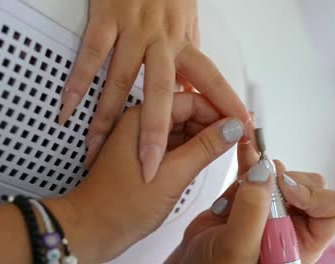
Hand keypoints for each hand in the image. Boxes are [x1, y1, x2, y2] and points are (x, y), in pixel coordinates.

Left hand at [54, 92, 244, 262]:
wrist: (92, 230)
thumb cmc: (121, 204)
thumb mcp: (173, 174)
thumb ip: (205, 148)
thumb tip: (233, 128)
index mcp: (142, 116)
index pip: (191, 100)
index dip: (219, 111)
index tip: (242, 123)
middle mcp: (142, 122)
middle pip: (188, 112)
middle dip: (214, 124)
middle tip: (239, 138)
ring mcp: (143, 139)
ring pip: (183, 129)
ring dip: (205, 138)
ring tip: (227, 149)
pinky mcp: (146, 156)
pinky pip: (175, 145)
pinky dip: (193, 150)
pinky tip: (207, 158)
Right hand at [58, 0, 250, 182]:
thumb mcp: (185, 23)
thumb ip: (188, 57)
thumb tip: (190, 88)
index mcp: (184, 42)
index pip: (210, 77)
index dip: (225, 104)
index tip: (238, 132)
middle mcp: (161, 40)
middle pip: (161, 91)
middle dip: (155, 132)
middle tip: (150, 168)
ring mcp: (132, 31)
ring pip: (120, 79)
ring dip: (108, 118)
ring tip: (98, 149)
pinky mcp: (106, 19)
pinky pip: (91, 56)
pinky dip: (78, 84)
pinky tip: (69, 110)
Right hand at [167, 145, 334, 263]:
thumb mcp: (237, 250)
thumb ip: (252, 213)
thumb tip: (263, 175)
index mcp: (300, 243)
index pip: (331, 208)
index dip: (312, 194)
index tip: (285, 190)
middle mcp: (288, 225)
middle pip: (306, 185)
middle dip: (283, 180)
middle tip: (260, 182)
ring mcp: (266, 209)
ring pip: (277, 174)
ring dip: (261, 169)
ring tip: (243, 173)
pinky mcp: (245, 199)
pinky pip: (254, 171)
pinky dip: (248, 158)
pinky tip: (244, 148)